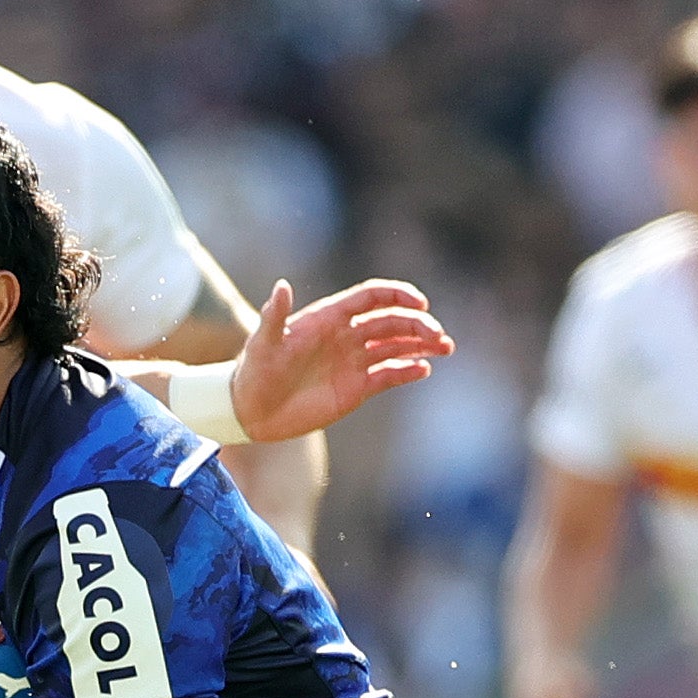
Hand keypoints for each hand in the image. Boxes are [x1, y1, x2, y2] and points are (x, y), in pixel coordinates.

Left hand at [230, 278, 451, 440]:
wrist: (251, 411)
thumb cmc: (254, 372)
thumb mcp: (262, 344)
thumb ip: (274, 316)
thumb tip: (282, 285)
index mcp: (329, 318)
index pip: (372, 297)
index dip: (398, 295)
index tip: (420, 302)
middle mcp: (346, 336)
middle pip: (392, 322)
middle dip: (418, 325)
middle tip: (438, 336)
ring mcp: (354, 361)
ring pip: (397, 346)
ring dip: (422, 345)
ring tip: (445, 348)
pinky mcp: (357, 388)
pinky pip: (389, 375)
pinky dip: (408, 371)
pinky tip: (423, 370)